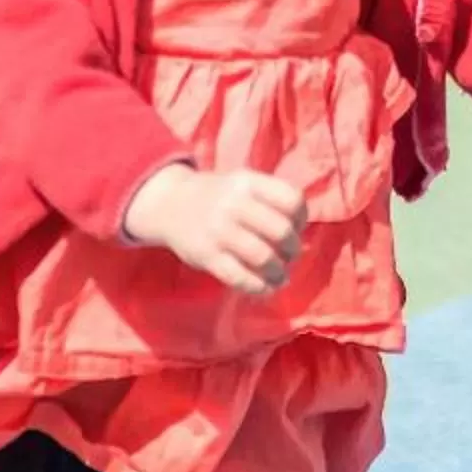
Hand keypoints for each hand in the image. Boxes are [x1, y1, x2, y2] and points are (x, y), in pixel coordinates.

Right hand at [122, 164, 307, 294]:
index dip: (302, 218)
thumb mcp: (244, 184)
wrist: (170, 204)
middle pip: (281, 230)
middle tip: (290, 256)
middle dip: (292, 249)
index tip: (297, 228)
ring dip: (278, 272)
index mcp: (248, 182)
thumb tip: (301, 236)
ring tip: (280, 276)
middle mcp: (234, 203)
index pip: (292, 199)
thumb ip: (272, 201)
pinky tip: (265, 288)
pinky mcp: (206, 255)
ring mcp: (219, 230)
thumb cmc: (219, 197)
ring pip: (263, 257)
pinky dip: (258, 287)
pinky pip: (239, 277)